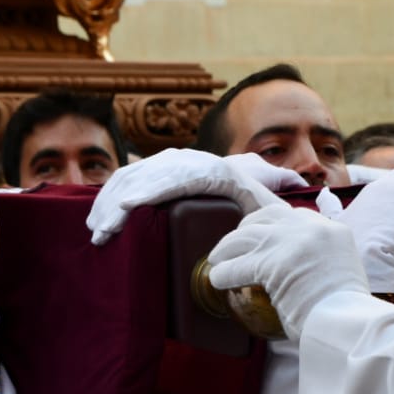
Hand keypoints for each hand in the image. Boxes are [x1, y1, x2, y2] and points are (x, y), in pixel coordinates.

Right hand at [86, 149, 305, 245]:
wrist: (243, 176)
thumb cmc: (254, 191)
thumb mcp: (267, 190)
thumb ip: (277, 185)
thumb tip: (296, 179)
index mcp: (209, 167)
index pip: (177, 177)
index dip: (151, 190)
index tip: (131, 208)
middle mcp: (184, 161)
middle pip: (146, 178)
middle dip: (120, 203)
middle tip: (106, 232)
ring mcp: (165, 164)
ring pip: (130, 179)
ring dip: (109, 204)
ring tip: (98, 233)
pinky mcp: (152, 172)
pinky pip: (125, 181)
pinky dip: (108, 199)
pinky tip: (96, 221)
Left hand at [208, 207, 368, 340]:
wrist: (349, 326)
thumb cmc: (347, 315)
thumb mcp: (343, 275)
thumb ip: (322, 264)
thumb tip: (297, 273)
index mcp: (334, 231)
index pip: (297, 215)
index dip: (275, 224)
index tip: (264, 234)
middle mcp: (313, 229)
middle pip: (267, 216)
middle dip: (247, 227)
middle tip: (236, 244)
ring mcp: (292, 243)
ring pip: (247, 236)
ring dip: (228, 248)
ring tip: (218, 259)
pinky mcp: (273, 263)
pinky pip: (238, 266)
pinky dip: (224, 273)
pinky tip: (217, 279)